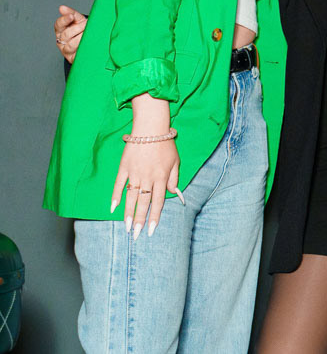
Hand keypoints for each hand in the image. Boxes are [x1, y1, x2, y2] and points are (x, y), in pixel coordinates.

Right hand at [55, 4, 86, 63]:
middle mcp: (61, 41)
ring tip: (90, 34)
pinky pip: (78, 54)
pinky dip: (84, 48)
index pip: (59, 25)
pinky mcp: (73, 58)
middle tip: (87, 25)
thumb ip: (72, 14)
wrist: (90, 44)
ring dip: (81, 38)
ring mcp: (66, 51)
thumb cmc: (82, 30)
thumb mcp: (79, 21)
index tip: (71, 16)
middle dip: (78, 28)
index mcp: (60, 30)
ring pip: (71, 45)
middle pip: (66, 35)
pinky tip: (89, 44)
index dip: (64, 20)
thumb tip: (62, 8)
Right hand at [111, 94, 178, 238]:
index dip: (154, 217)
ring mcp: (134, 173)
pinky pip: (119, 184)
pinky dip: (116, 196)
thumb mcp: (175, 161)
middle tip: (135, 236)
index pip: (158, 202)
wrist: (150, 128)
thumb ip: (173, 178)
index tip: (150, 231)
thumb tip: (171, 193)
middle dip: (139, 221)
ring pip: (131, 197)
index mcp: (161, 177)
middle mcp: (147, 178)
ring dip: (128, 213)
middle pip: (143, 203)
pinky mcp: (124, 168)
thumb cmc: (165, 144)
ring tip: (126, 227)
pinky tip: (113, 208)